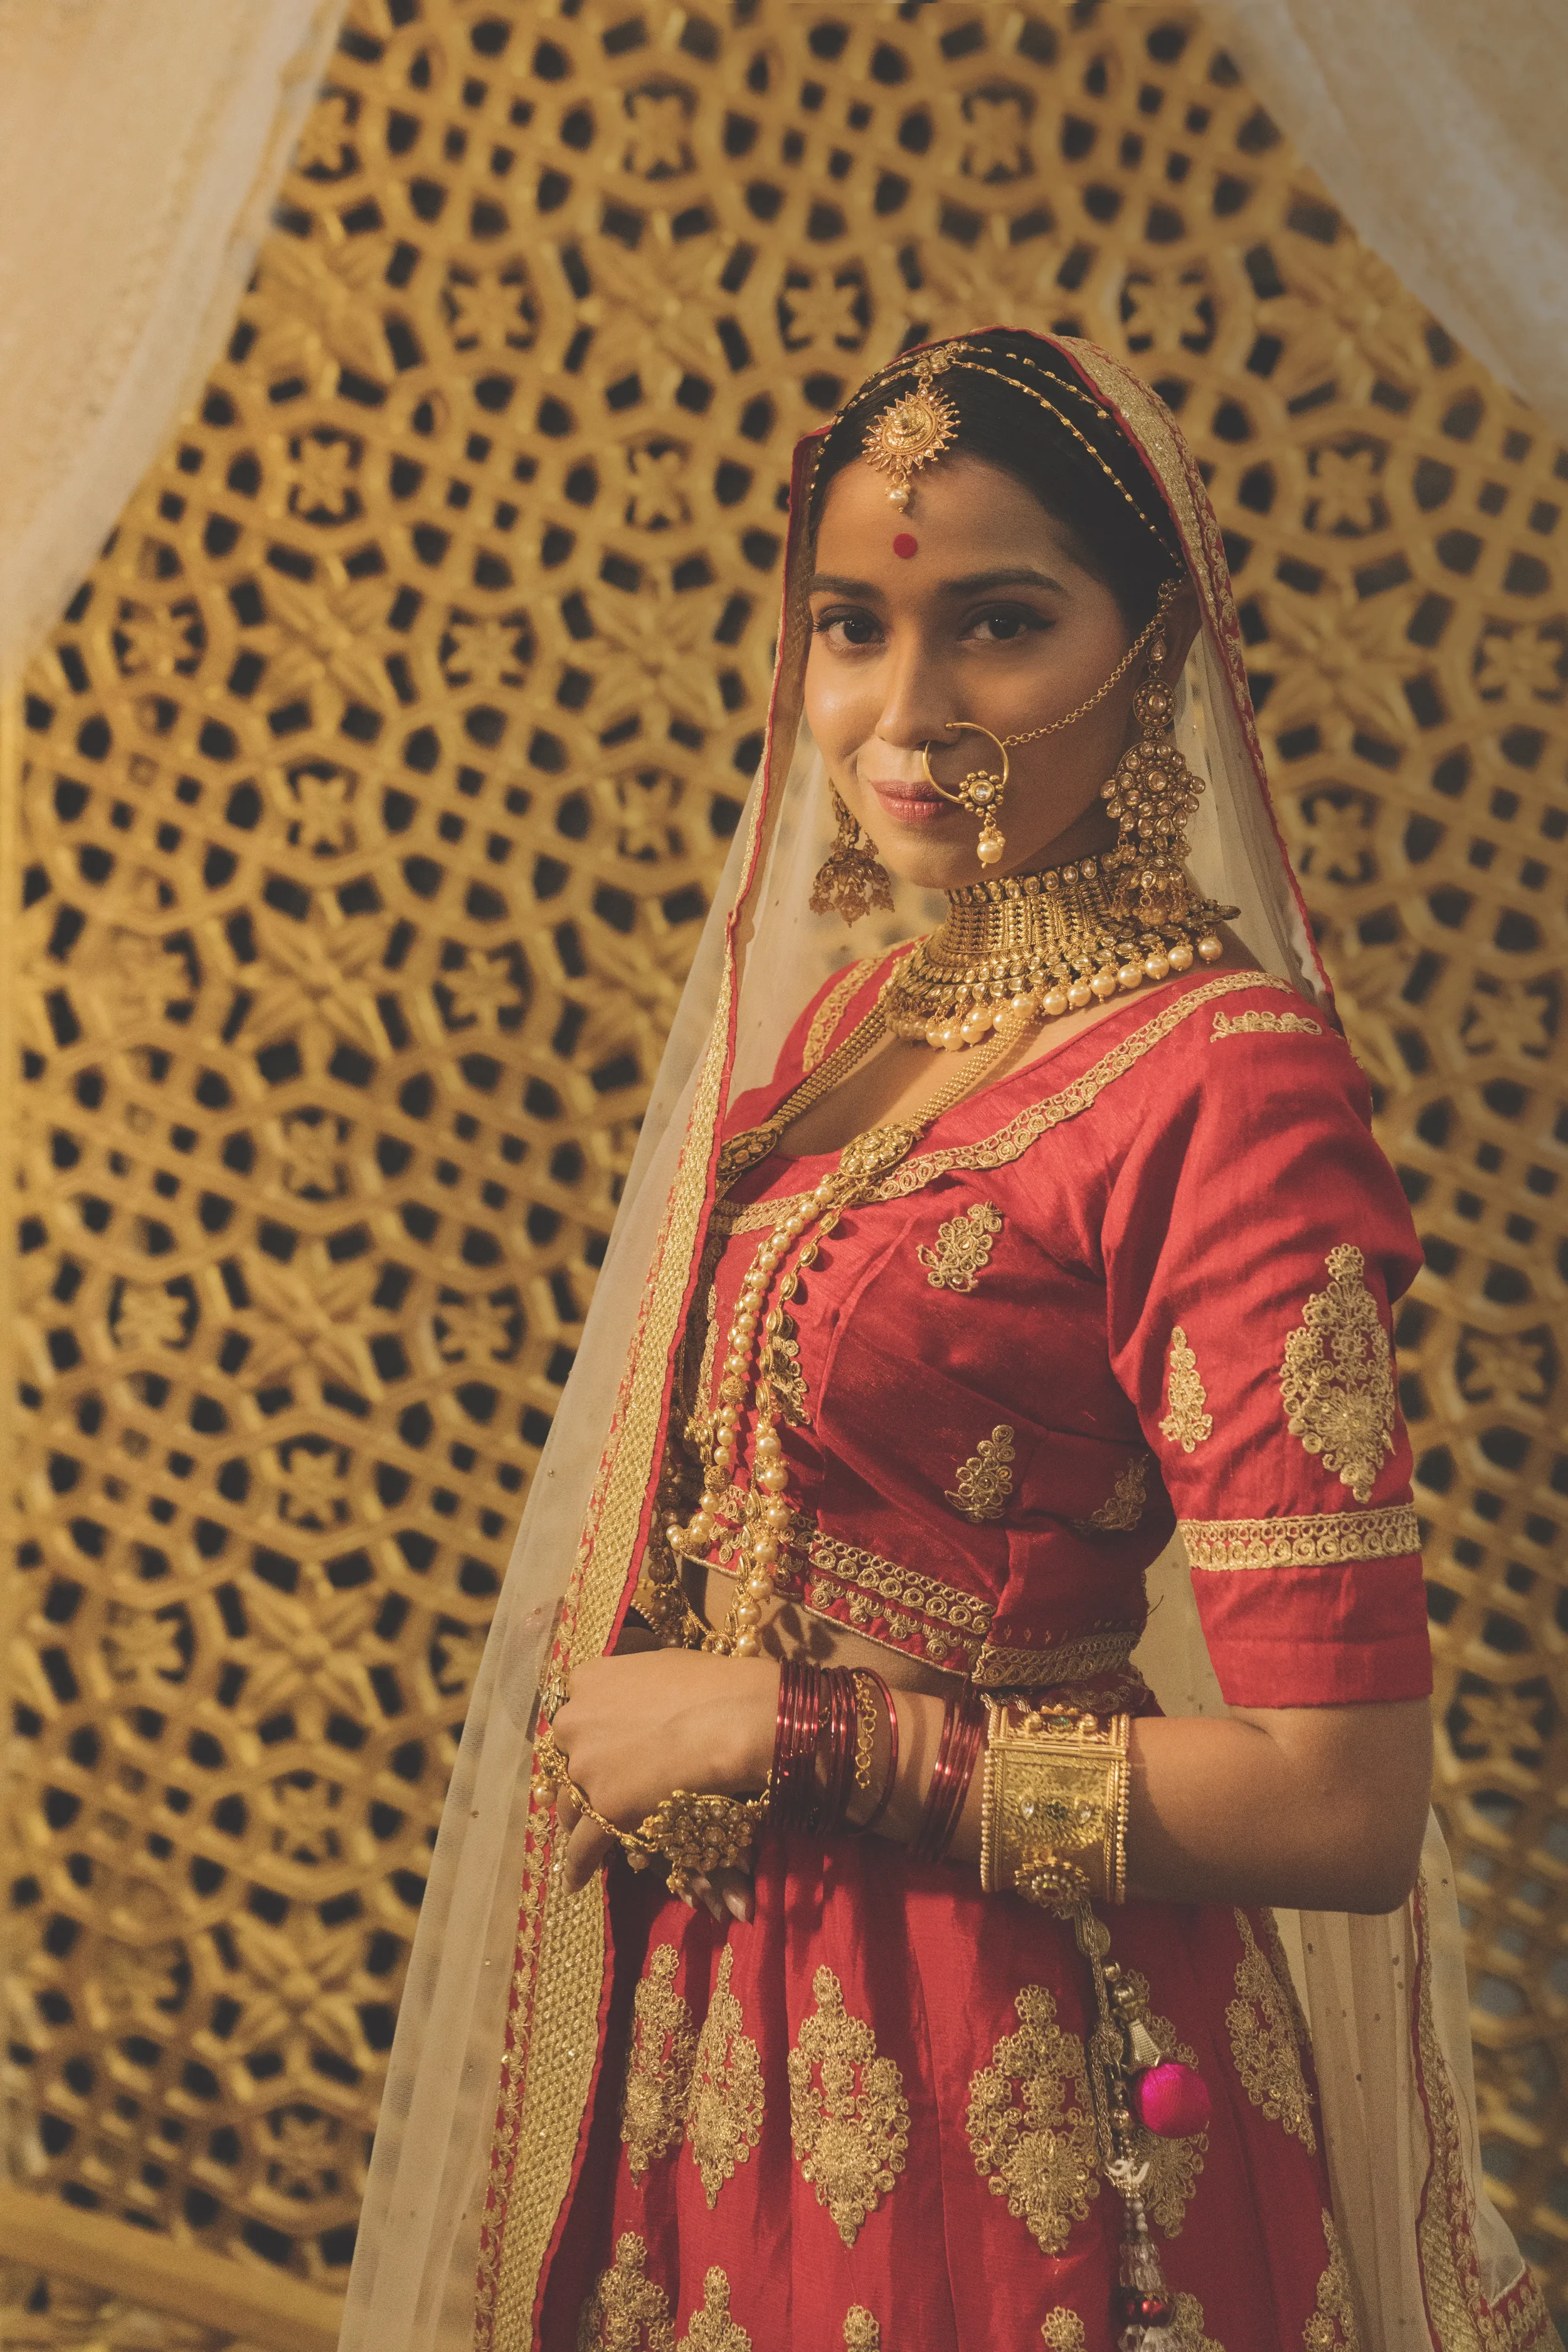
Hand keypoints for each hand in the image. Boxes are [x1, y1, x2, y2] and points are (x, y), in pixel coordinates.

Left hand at [549, 1651, 778, 1918]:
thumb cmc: (711, 1684)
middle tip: (603, 1792)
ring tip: (589, 1837)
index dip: (589, 1736)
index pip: (575, 1716)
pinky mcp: (603, 1809)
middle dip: (583, 1778)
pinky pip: (580, 1847)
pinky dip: (577, 1866)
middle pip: (567, 1762)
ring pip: (570, 1805)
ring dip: (581, 1820)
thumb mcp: (658, 1665)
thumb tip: (640, 1703)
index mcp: (588, 1681)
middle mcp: (575, 1722)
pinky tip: (574, 1882)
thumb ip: (632, 1687)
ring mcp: (586, 1767)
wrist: (735, 1718)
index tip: (600, 1750)